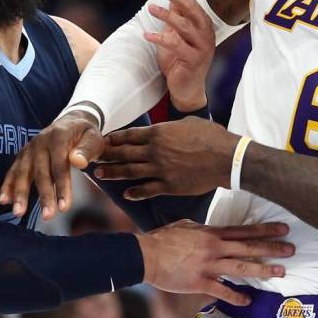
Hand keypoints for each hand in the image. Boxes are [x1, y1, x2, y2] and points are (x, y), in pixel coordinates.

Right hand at [0, 109, 104, 219]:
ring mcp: (29, 149)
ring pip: (23, 172)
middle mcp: (40, 142)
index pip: (59, 165)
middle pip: (40, 172)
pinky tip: (4, 200)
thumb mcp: (94, 137)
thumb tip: (78, 162)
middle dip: (43, 195)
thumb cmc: (85, 134)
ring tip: (19, 213)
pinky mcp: (23, 155)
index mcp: (58, 137)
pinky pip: (13, 171)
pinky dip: (7, 185)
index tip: (64, 207)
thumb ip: (87, 149)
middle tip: (48, 216)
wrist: (72, 122)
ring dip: (20, 193)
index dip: (61, 187)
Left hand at [95, 117, 237, 198]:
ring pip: (130, 172)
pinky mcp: (169, 185)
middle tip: (91, 159)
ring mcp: (161, 169)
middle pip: (123, 153)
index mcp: (158, 133)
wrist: (226, 158)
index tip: (101, 141)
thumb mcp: (188, 122)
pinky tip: (126, 194)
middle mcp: (155, 151)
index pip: (128, 135)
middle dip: (106, 156)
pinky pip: (147, 190)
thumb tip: (165, 127)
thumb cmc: (211, 136)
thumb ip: (171, 126)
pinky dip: (135, 192)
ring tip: (99, 175)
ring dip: (113, 173)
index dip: (113, 139)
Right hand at [137, 220, 293, 305]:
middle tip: (291, 250)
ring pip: (241, 268)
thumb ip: (203, 229)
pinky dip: (236, 296)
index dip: (265, 229)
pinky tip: (248, 299)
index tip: (283, 229)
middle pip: (248, 247)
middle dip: (272, 248)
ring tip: (279, 272)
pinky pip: (222, 290)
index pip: (244, 230)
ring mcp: (208, 265)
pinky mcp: (200, 282)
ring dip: (262, 269)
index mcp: (212, 233)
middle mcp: (214, 248)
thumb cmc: (164, 239)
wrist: (146, 255)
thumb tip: (212, 228)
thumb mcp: (186, 226)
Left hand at [147, 0, 215, 111]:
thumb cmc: (180, 60)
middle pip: (192, 9)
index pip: (191, 1)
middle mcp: (206, 34)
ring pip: (185, 26)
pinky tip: (146, 35)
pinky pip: (176, 45)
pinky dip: (160, 38)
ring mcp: (202, 48)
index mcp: (203, 25)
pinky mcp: (193, 61)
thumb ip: (178, 14)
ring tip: (150, 7)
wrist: (187, 90)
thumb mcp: (176, 34)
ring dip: (166, 15)